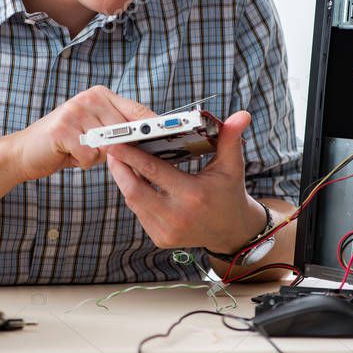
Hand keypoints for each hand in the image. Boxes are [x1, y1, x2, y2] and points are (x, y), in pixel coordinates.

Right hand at [13, 85, 155, 181]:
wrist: (24, 151)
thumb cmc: (65, 144)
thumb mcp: (93, 131)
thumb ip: (117, 130)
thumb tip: (150, 143)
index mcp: (101, 95)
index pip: (138, 110)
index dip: (155, 126)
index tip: (171, 140)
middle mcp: (90, 97)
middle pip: (126, 130)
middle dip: (122, 149)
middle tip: (103, 154)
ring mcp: (76, 110)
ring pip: (109, 145)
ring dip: (97, 156)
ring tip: (79, 150)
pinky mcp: (63, 129)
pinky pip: (90, 155)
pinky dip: (83, 162)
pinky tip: (69, 154)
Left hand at [106, 110, 265, 253]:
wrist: (232, 231)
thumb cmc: (230, 192)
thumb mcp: (232, 165)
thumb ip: (231, 138)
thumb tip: (241, 115)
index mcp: (193, 195)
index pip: (153, 171)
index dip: (130, 154)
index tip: (113, 141)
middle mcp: (177, 216)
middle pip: (134, 190)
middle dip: (119, 168)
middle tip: (111, 148)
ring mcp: (167, 231)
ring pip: (133, 201)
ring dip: (123, 180)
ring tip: (119, 160)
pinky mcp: (160, 238)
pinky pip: (139, 212)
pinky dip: (133, 195)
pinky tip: (132, 180)